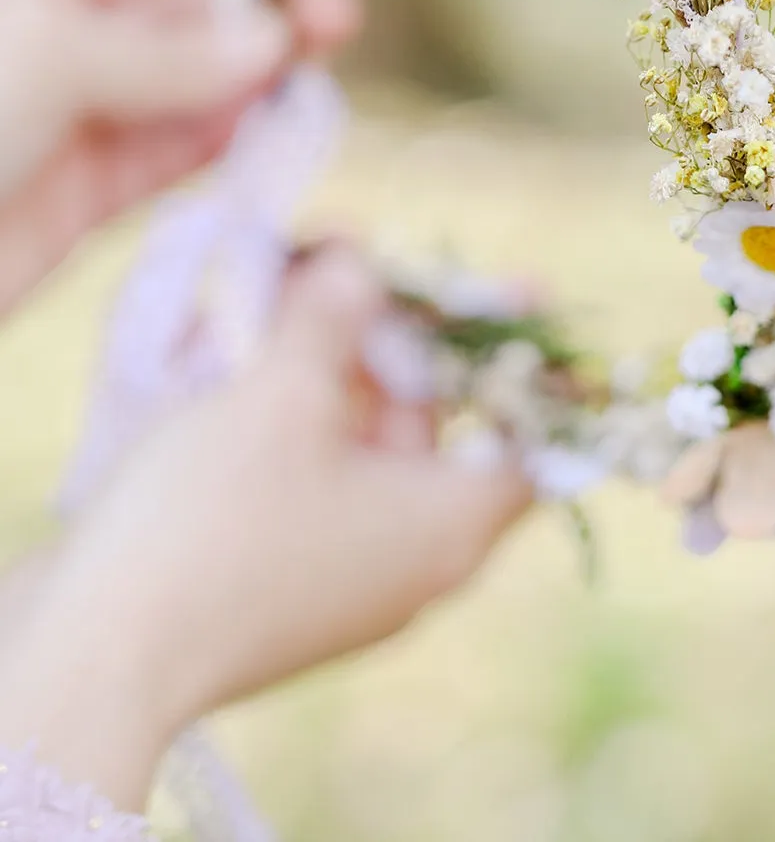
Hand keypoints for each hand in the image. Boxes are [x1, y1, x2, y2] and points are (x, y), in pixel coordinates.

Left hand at [0, 0, 360, 313]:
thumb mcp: (48, 54)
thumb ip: (167, 53)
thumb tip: (272, 40)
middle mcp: (55, 38)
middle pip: (179, 8)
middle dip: (260, 0)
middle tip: (338, 2)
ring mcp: (71, 119)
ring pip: (189, 83)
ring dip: (260, 67)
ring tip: (330, 49)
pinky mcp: (83, 199)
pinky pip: (173, 155)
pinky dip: (231, 135)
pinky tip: (285, 115)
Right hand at [0, 251, 530, 809]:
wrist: (101, 654)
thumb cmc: (218, 519)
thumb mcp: (286, 393)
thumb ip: (337, 314)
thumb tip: (363, 262)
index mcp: (450, 526)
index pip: (530, 440)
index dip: (523, 361)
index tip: (516, 293)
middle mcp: (415, 564)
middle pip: (440, 431)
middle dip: (401, 340)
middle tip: (361, 269)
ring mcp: (347, 582)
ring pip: (371, 452)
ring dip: (341, 372)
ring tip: (296, 294)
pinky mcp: (285, 588)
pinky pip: (319, 486)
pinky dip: (303, 422)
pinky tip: (258, 365)